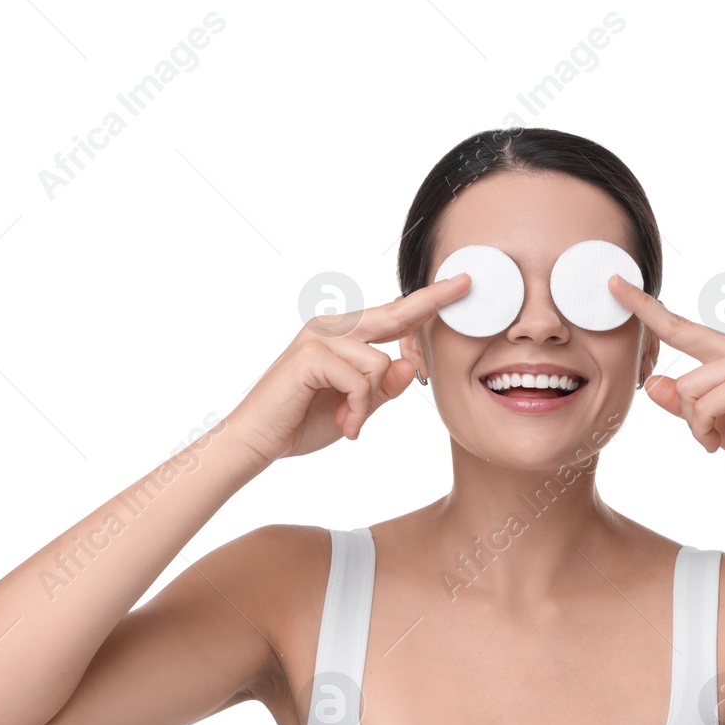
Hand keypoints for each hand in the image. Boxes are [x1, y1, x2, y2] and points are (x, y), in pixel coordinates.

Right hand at [224, 274, 469, 464]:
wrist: (258, 441)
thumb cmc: (302, 422)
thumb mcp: (357, 407)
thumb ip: (383, 388)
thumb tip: (410, 365)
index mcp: (343, 336)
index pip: (392, 316)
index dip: (427, 301)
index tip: (461, 284)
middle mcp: (332, 328)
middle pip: (393, 315)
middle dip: (431, 302)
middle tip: (466, 284)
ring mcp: (320, 337)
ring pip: (379, 363)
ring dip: (369, 403)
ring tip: (351, 422)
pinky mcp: (311, 355)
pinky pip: (360, 380)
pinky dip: (358, 409)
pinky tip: (345, 425)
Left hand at [609, 274, 724, 479]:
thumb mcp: (714, 422)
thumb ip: (684, 403)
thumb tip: (651, 383)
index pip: (679, 326)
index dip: (645, 306)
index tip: (615, 284)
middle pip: (677, 347)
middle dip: (667, 368)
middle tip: (665, 369)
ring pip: (687, 388)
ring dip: (694, 423)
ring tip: (714, 439)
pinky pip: (702, 405)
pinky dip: (704, 430)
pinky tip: (718, 443)